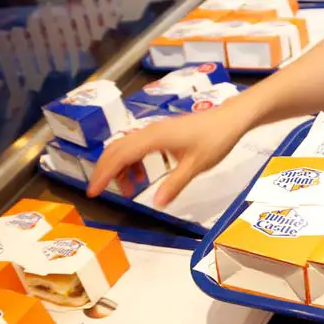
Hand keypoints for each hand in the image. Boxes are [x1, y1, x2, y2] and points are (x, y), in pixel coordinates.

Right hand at [87, 106, 247, 207]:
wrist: (230, 119)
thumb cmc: (215, 140)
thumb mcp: (195, 165)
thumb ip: (175, 184)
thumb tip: (156, 204)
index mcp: (153, 138)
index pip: (120, 155)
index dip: (104, 174)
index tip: (93, 191)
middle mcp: (149, 132)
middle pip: (116, 149)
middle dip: (105, 171)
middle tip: (98, 192)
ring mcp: (155, 131)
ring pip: (126, 148)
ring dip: (120, 169)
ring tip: (127, 190)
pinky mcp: (162, 134)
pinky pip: (138, 147)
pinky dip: (133, 163)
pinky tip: (140, 178)